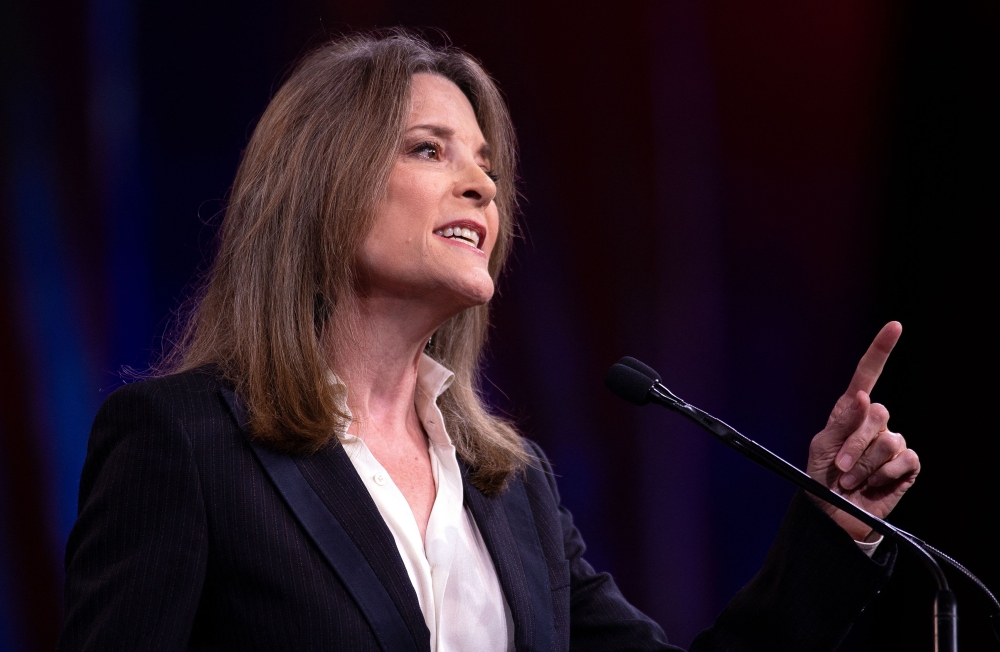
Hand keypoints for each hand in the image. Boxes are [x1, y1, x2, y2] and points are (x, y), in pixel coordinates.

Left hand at [806, 321, 920, 540]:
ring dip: (865, 465)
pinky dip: (884, 475)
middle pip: (877, 414)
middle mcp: (874, 422)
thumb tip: (862, 395)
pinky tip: (873, 485)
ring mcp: (892, 442)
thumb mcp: (822, 447)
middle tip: (839, 468)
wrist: (834, 513)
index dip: (881, 350)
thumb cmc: (822, 478)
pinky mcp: (907, 464)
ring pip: (889, 440)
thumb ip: (842, 422)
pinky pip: (904, 459)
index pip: (867, 375)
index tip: (895, 326)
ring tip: (852, 480)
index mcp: (850, 412)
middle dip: (854, 444)